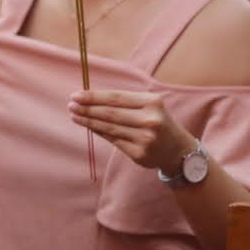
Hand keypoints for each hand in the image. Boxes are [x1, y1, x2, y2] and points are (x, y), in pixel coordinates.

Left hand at [67, 89, 198, 173]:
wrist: (179, 151)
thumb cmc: (158, 122)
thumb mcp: (149, 106)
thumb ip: (125, 102)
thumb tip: (90, 99)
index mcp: (152, 102)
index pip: (116, 97)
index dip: (94, 96)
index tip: (76, 95)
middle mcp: (150, 120)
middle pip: (110, 113)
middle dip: (87, 108)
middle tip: (71, 105)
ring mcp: (145, 139)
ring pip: (109, 128)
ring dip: (88, 121)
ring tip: (74, 115)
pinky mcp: (139, 154)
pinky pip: (113, 140)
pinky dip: (98, 132)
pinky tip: (88, 126)